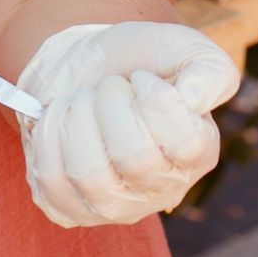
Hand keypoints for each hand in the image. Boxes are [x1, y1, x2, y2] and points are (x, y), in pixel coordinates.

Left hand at [17, 21, 240, 227]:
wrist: (85, 66)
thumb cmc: (138, 59)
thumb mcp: (182, 47)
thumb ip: (208, 69)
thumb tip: (193, 101)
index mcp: (198, 152)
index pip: (187, 144)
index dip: (157, 100)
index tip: (142, 77)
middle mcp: (161, 190)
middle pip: (134, 157)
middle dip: (110, 101)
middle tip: (108, 85)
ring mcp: (115, 207)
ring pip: (89, 173)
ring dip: (77, 116)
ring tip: (82, 100)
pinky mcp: (71, 209)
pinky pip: (51, 182)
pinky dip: (49, 136)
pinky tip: (60, 119)